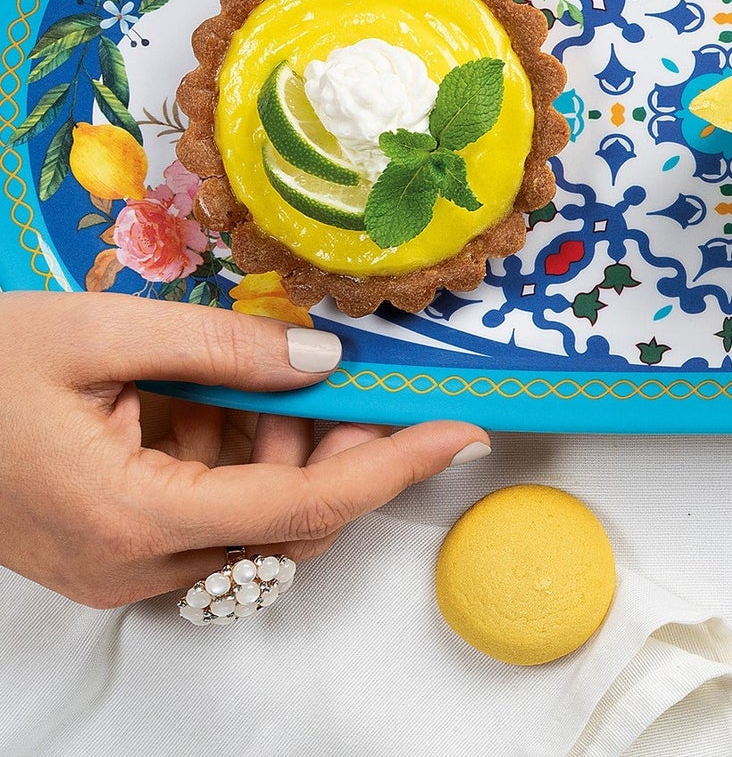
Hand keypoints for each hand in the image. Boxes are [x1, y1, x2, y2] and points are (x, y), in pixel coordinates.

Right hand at [0, 290, 488, 607]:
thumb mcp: (102, 332)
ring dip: (275, 449)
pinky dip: (226, 457)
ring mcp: (114, 568)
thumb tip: (324, 360)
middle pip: (284, 522)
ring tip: (247, 373)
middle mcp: (130, 565)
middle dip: (332, 450)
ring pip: (248, 520)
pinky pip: (203, 515)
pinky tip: (201, 399)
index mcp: (133, 518)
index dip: (393, 470)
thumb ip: (224, 348)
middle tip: (348, 376)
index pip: (302, 509)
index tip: (459, 435)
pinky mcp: (104, 552)